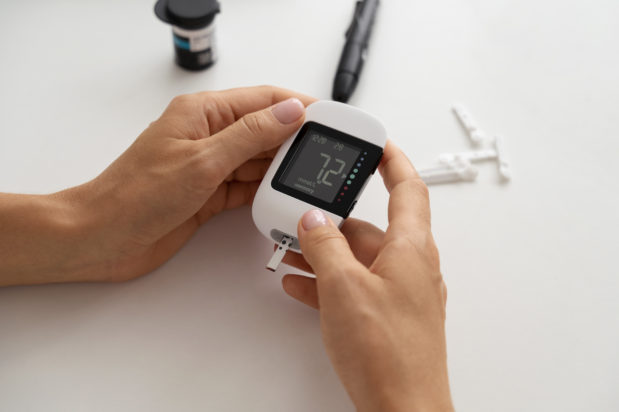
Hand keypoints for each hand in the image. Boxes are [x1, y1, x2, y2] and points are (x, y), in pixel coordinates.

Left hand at [0, 86, 314, 285]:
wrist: (103, 239)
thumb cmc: (136, 195)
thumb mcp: (202, 160)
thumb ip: (250, 135)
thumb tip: (290, 112)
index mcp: (203, 113)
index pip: (263, 100)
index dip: (298, 106)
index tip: (328, 117)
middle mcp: (209, 136)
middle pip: (264, 130)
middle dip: (295, 140)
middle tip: (326, 154)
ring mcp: (209, 166)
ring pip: (258, 161)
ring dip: (282, 169)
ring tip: (311, 177)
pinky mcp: (209, 194)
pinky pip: (247, 187)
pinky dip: (265, 192)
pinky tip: (282, 196)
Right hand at [281, 142, 452, 411]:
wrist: (403, 410)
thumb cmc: (388, 353)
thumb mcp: (344, 287)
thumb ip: (325, 246)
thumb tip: (314, 220)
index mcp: (412, 248)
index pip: (409, 187)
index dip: (392, 160)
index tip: (376, 143)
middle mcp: (410, 266)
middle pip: (370, 227)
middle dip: (334, 221)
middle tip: (304, 213)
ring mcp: (399, 293)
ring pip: (358, 259)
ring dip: (325, 252)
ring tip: (291, 251)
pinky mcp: (386, 316)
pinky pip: (355, 286)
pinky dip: (328, 280)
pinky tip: (300, 284)